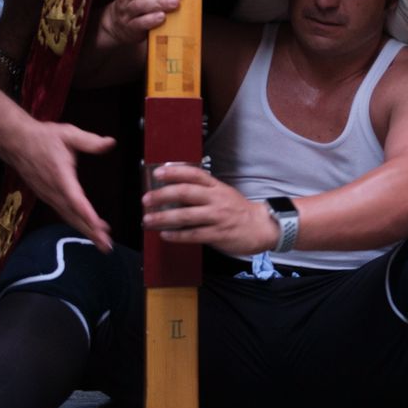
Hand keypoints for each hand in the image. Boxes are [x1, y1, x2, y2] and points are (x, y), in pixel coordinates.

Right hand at [2, 120, 114, 250]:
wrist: (16, 143)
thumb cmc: (44, 137)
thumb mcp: (68, 134)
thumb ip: (90, 141)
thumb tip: (111, 143)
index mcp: (60, 176)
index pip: (75, 199)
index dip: (87, 214)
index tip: (100, 227)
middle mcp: (53, 190)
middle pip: (73, 215)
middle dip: (90, 232)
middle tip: (107, 246)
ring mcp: (48, 196)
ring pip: (68, 217)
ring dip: (85, 230)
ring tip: (103, 242)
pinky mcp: (47, 197)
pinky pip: (64, 213)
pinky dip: (77, 222)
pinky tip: (90, 228)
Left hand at [143, 164, 277, 255]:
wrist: (261, 227)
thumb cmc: (237, 210)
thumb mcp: (222, 193)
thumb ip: (202, 190)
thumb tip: (174, 189)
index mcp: (216, 187)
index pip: (194, 174)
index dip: (175, 172)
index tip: (157, 173)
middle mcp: (216, 199)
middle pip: (186, 193)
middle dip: (163, 195)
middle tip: (146, 199)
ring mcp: (217, 217)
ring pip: (187, 215)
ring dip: (164, 217)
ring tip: (148, 220)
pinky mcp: (218, 234)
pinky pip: (194, 235)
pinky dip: (177, 235)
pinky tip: (164, 234)